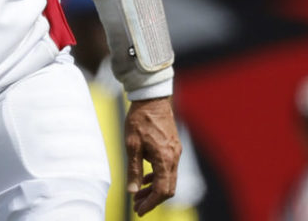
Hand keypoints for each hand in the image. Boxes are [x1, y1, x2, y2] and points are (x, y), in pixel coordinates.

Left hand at [123, 96, 181, 215]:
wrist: (152, 98)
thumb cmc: (140, 119)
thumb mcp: (132, 145)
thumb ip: (134, 170)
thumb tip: (133, 191)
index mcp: (165, 159)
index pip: (162, 191)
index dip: (150, 203)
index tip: (139, 210)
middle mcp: (174, 157)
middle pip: (168, 188)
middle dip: (153, 200)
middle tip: (137, 205)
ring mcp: (175, 152)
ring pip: (169, 179)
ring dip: (155, 189)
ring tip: (138, 195)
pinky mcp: (173, 147)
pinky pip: (169, 169)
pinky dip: (158, 177)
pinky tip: (146, 178)